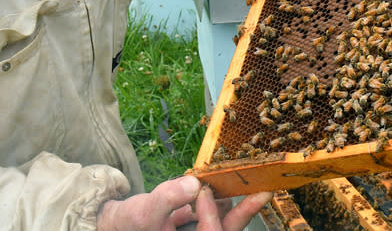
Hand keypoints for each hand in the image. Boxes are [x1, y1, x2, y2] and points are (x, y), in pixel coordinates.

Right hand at [96, 175, 272, 229]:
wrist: (115, 224)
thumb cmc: (127, 223)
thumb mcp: (144, 210)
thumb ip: (168, 198)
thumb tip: (192, 183)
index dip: (211, 216)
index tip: (202, 191)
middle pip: (227, 230)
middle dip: (245, 212)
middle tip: (263, 192)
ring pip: (224, 221)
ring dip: (233, 202)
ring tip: (243, 179)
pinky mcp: (199, 223)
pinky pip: (216, 213)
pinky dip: (219, 198)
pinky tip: (222, 180)